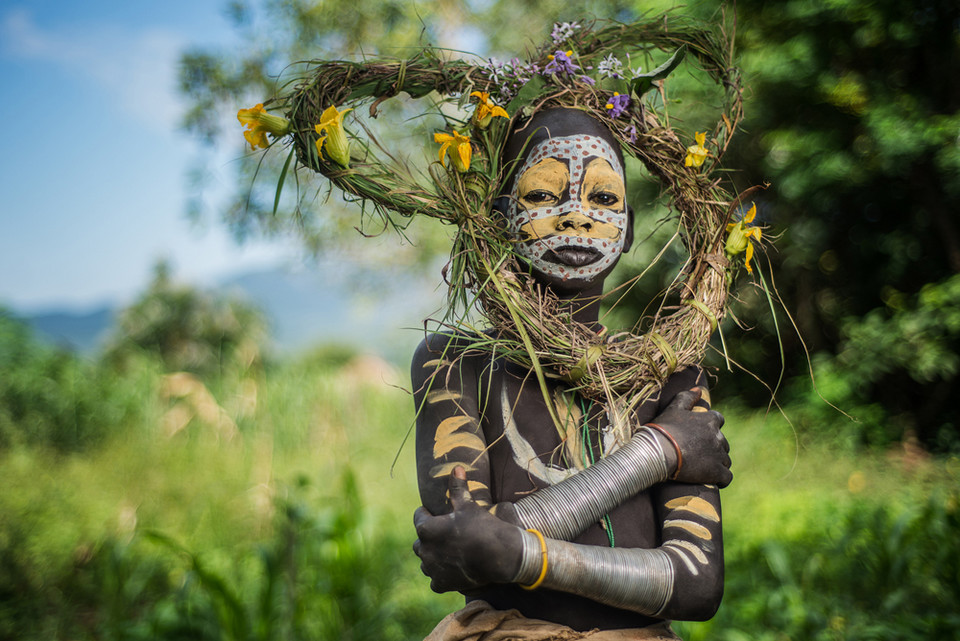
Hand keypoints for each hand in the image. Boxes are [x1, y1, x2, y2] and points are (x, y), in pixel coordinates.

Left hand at [412, 467, 523, 592]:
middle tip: (444, 532)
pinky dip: (440, 574)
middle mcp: (425, 550)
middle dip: (429, 536)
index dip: (427, 513)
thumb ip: (457, 488)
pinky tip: (451, 568)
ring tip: (447, 550)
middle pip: (420, 540)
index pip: (418, 517)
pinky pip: (434, 578)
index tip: (434, 511)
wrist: (499, 555)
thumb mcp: (468, 505)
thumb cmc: (482, 526)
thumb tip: (456, 468)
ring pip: (425, 560)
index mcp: (426, 529)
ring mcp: (432, 569)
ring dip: (432, 555)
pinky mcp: (441, 583)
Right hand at [649, 388, 731, 487]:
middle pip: (723, 442)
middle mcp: (717, 436)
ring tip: (703, 467)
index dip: (711, 427)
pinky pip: (727, 477)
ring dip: (717, 462)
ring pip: (725, 459)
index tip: (700, 434)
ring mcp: (718, 455)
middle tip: (698, 453)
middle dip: (714, 446)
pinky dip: (722, 478)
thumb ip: (687, 397)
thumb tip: (699, 389)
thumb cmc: (663, 429)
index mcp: (709, 420)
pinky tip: (715, 480)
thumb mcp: (673, 408)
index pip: (719, 420)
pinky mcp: (716, 472)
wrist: (658, 451)